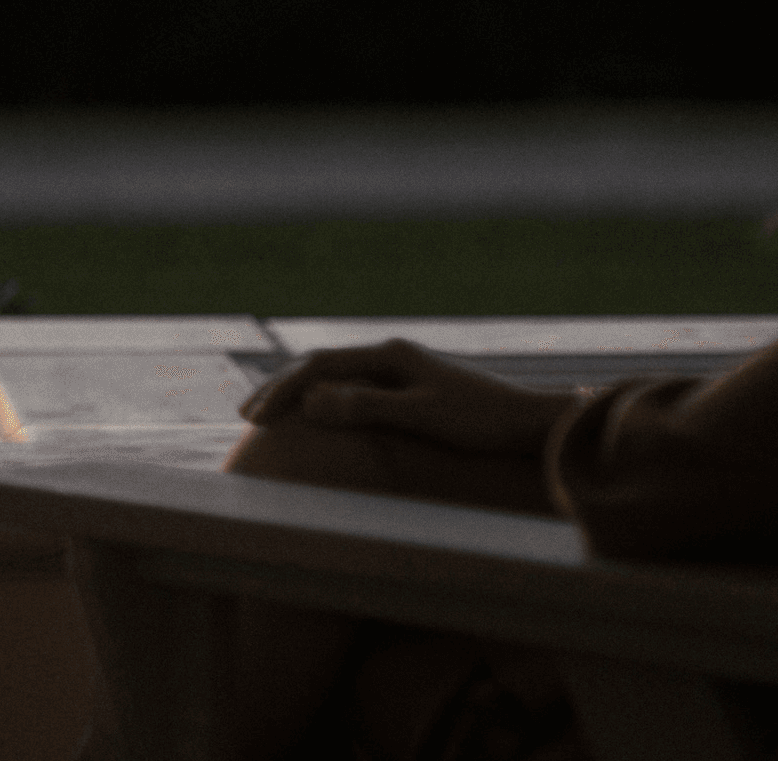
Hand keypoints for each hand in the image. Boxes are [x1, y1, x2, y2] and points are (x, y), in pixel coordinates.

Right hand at [239, 339, 570, 454]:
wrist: (530, 422)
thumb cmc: (481, 422)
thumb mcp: (422, 417)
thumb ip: (366, 408)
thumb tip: (312, 402)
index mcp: (390, 355)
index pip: (320, 366)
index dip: (284, 391)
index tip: (256, 419)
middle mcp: (391, 355)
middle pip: (322, 365)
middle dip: (282, 389)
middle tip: (247, 416)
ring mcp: (401, 369)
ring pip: (335, 374)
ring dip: (300, 392)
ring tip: (270, 413)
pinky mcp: (410, 386)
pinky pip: (351, 385)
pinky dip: (323, 397)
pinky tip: (316, 414)